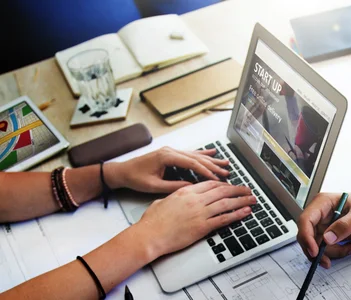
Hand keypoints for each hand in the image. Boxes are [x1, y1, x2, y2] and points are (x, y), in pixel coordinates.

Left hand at [107, 147, 229, 192]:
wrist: (122, 171)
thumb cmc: (135, 178)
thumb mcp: (154, 186)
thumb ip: (173, 186)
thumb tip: (191, 189)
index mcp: (166, 157)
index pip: (191, 163)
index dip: (206, 171)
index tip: (217, 178)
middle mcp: (170, 151)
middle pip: (196, 158)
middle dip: (213, 165)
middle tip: (226, 172)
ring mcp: (171, 151)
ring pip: (195, 155)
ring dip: (210, 160)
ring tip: (225, 163)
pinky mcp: (171, 153)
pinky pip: (190, 153)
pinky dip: (202, 154)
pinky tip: (212, 153)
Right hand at [135, 181, 254, 258]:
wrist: (149, 235)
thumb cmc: (152, 222)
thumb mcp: (163, 200)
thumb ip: (175, 196)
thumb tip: (179, 196)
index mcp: (186, 192)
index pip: (211, 184)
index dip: (224, 184)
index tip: (231, 185)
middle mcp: (195, 200)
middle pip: (222, 191)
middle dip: (238, 189)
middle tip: (247, 189)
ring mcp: (200, 213)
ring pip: (227, 203)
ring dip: (242, 200)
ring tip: (252, 199)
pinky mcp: (202, 227)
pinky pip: (224, 219)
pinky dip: (237, 215)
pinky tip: (245, 212)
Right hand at [297, 191, 350, 268]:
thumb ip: (344, 226)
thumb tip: (327, 238)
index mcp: (322, 203)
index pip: (305, 220)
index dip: (306, 237)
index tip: (314, 252)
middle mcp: (318, 214)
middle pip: (307, 236)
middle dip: (316, 251)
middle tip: (327, 262)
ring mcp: (322, 225)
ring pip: (316, 245)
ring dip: (332, 252)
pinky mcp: (326, 234)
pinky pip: (326, 248)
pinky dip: (337, 252)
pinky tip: (350, 246)